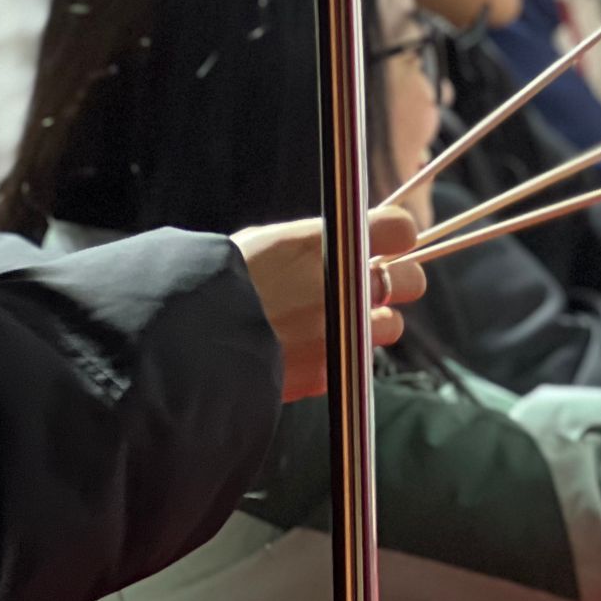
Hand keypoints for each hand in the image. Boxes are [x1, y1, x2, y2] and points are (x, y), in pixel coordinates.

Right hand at [232, 202, 427, 401]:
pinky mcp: (335, 373)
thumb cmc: (219, 284)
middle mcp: (349, 285)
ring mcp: (346, 332)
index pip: (400, 228)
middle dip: (396, 283)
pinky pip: (359, 361)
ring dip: (371, 325)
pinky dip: (344, 357)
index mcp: (332, 242)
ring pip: (392, 326)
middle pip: (411, 280)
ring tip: (335, 325)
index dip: (394, 236)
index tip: (384, 242)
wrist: (189, 347)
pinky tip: (311, 351)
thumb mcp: (266, 244)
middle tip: (369, 287)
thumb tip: (343, 241)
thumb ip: (314, 244)